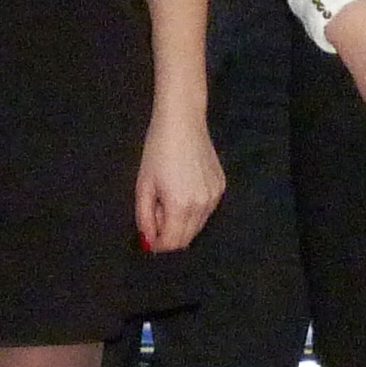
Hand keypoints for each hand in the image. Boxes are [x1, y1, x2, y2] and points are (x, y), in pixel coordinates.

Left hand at [136, 104, 226, 253]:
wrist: (182, 121)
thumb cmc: (157, 151)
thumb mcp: (144, 186)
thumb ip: (145, 219)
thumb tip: (149, 241)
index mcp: (181, 206)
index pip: (172, 242)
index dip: (158, 245)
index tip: (148, 238)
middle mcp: (203, 205)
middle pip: (187, 238)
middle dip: (169, 235)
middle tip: (156, 213)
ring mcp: (215, 196)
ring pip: (198, 225)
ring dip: (181, 222)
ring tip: (168, 198)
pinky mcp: (221, 186)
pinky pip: (206, 210)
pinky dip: (193, 209)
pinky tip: (183, 187)